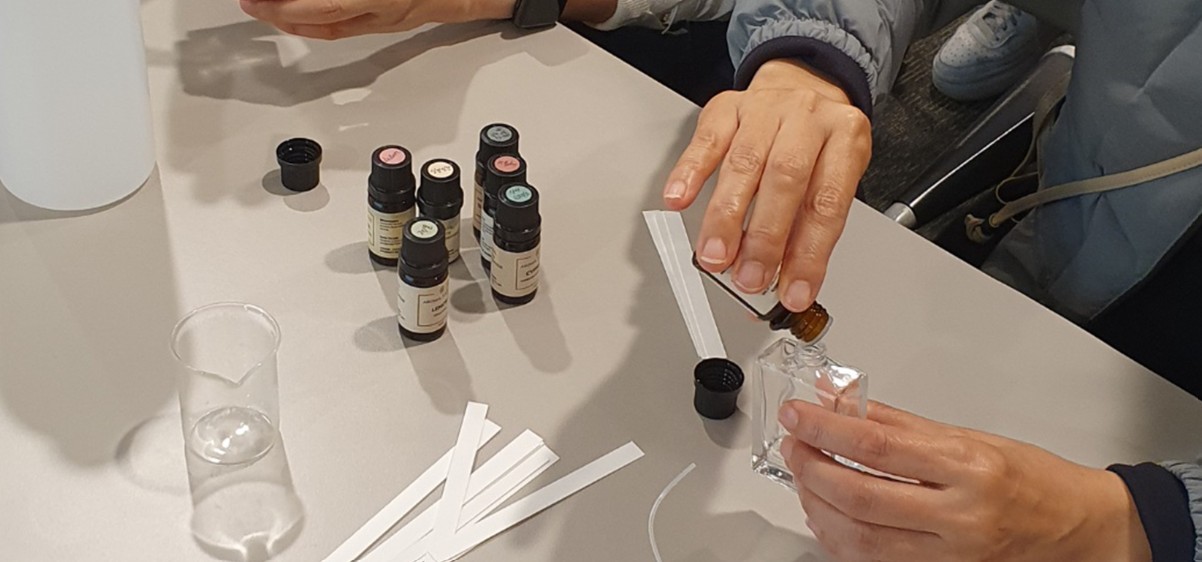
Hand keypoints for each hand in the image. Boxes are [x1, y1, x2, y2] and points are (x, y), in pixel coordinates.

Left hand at [240, 0, 515, 39]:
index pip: (328, 4)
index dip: (287, 5)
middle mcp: (388, 9)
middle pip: (323, 19)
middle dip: (280, 12)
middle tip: (251, 1)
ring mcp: (389, 18)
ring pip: (331, 28)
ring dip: (293, 20)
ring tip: (263, 7)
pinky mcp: (389, 20)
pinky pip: (345, 28)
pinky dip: (315, 24)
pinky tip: (296, 17)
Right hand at [664, 59, 870, 311]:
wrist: (803, 86)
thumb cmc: (817, 145)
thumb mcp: (830, 180)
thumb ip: (808, 230)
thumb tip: (783, 283)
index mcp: (845, 138)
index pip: (827, 204)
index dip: (809, 255)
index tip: (794, 293)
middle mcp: (808, 118)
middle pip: (786, 179)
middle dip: (764, 238)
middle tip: (748, 277)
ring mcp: (767, 108)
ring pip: (745, 163)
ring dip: (726, 218)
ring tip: (715, 256)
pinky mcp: (728, 107)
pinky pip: (707, 141)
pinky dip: (690, 173)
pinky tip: (679, 200)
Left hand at [777, 400, 1152, 561]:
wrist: (1077, 527)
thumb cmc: (1031, 479)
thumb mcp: (967, 436)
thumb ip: (896, 422)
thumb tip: (841, 402)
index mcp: (967, 467)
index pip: (877, 446)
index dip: (826, 429)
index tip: (798, 415)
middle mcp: (959, 516)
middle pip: (860, 497)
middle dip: (812, 469)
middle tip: (794, 445)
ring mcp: (950, 554)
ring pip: (859, 539)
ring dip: (818, 506)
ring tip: (805, 478)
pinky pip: (874, 561)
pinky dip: (840, 538)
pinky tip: (828, 515)